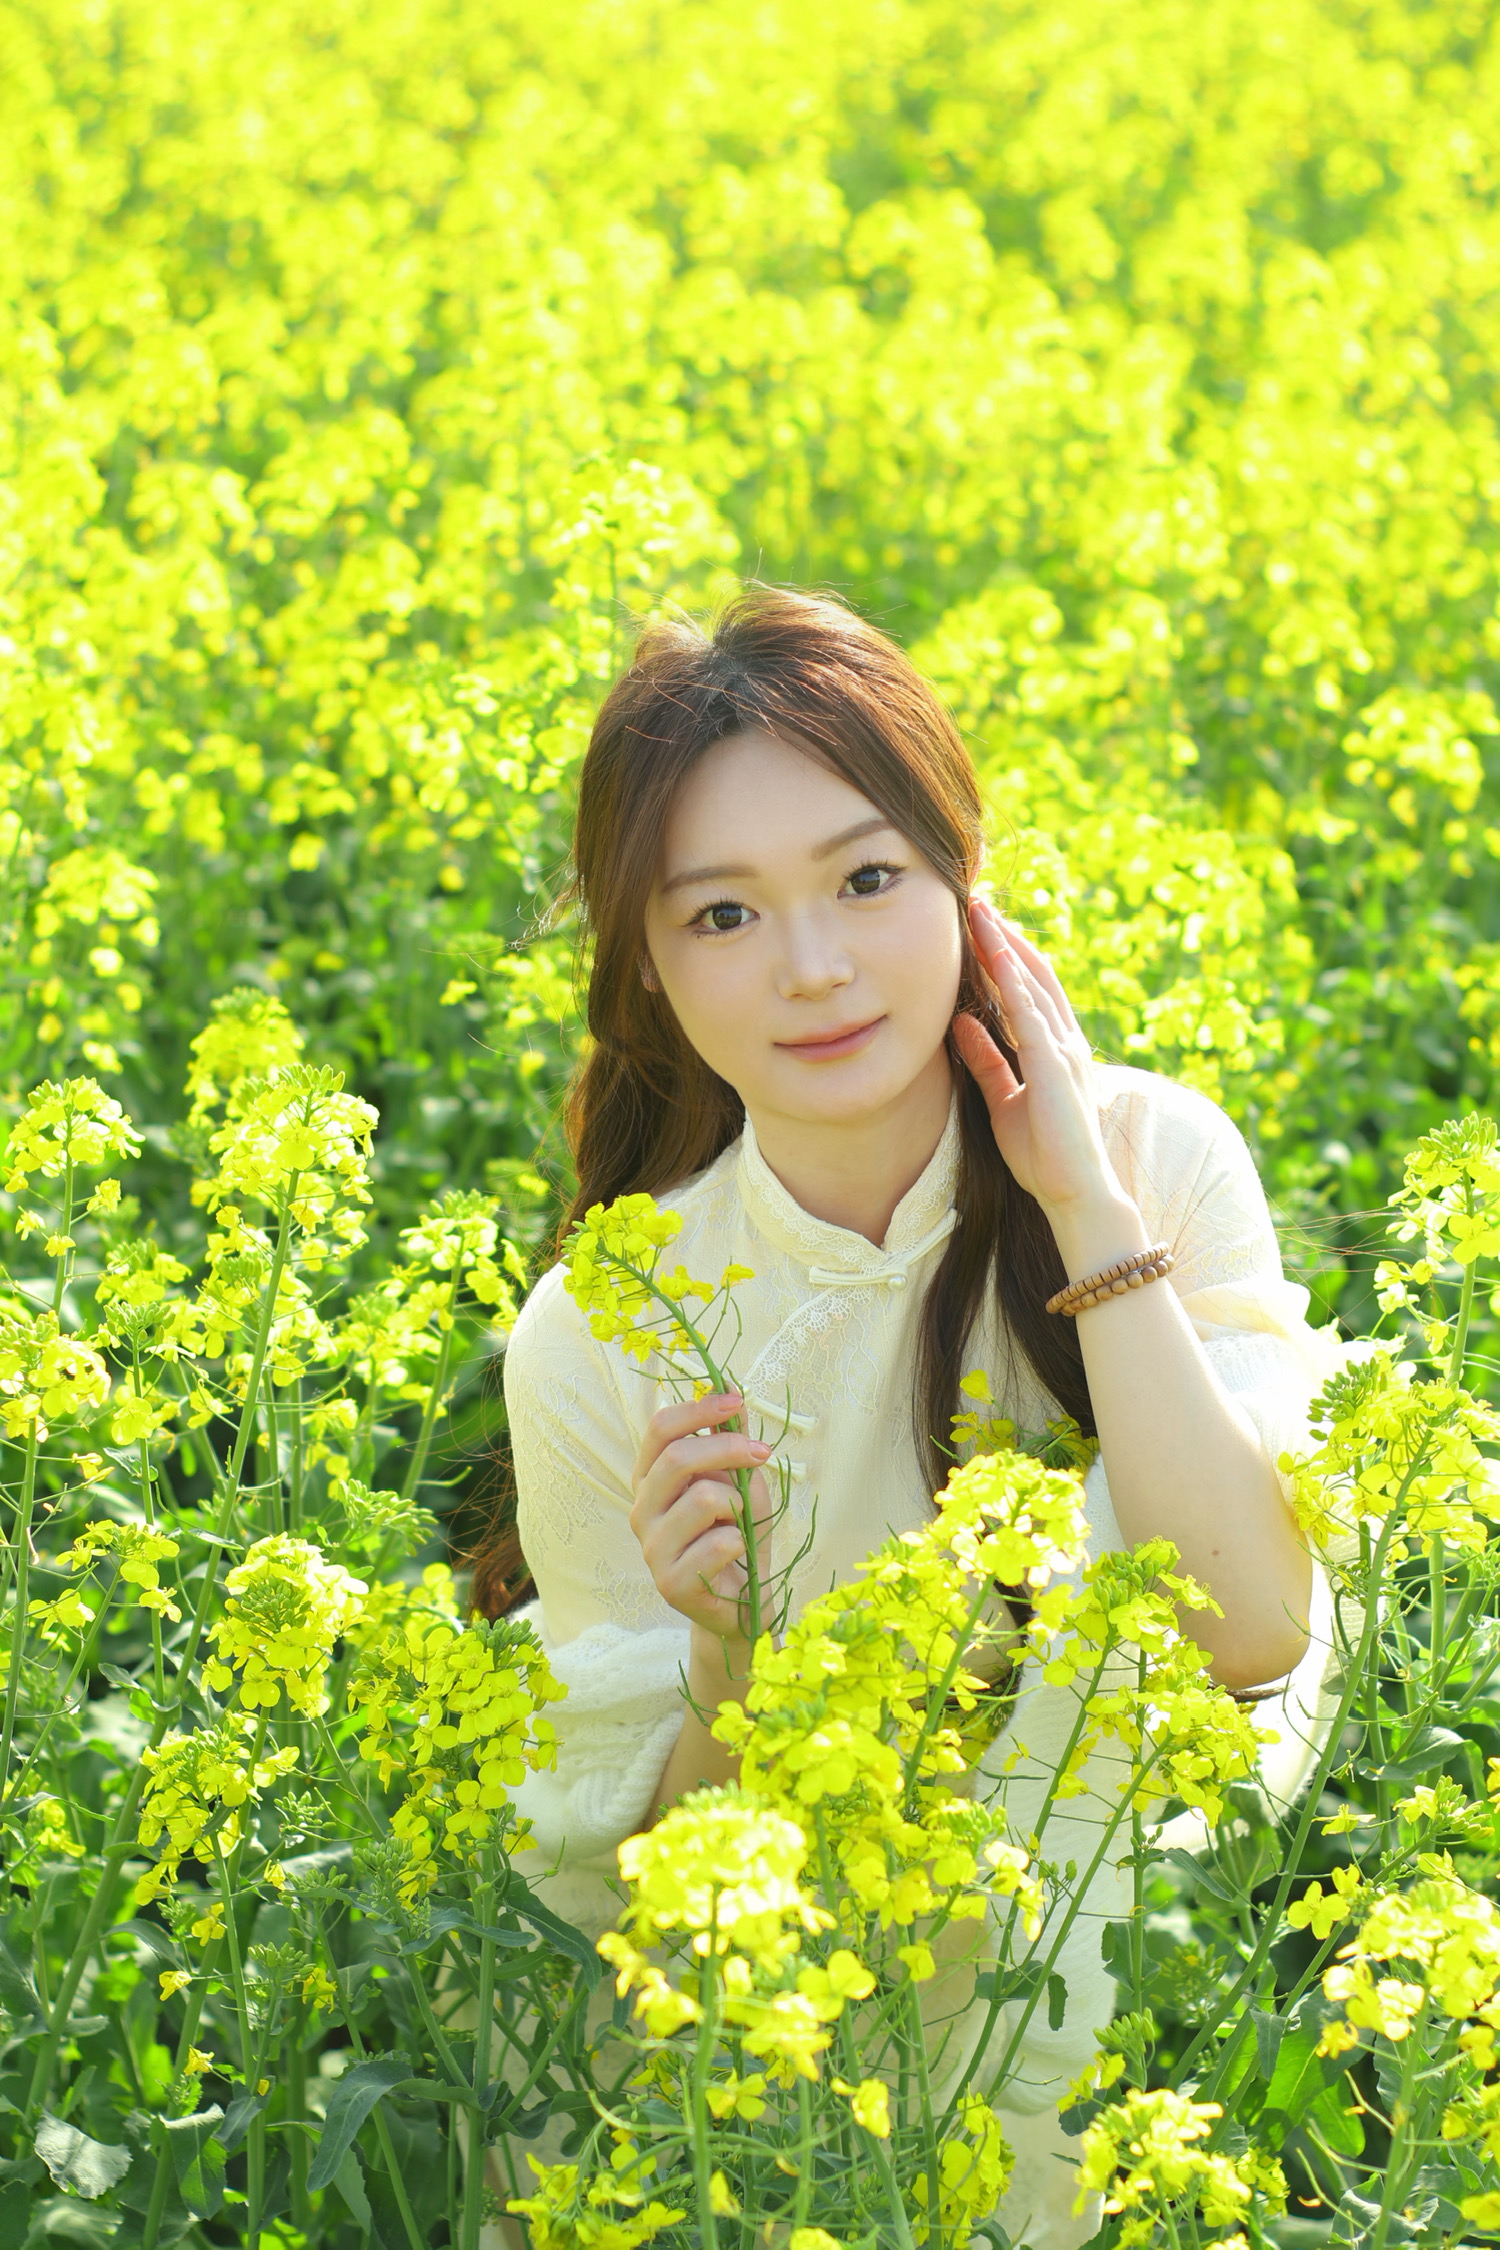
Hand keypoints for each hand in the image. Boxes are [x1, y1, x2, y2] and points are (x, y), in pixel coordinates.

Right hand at [629, 1393, 773, 1648]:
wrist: (745, 1602)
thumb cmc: (739, 1536)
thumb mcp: (741, 1481)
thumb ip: (731, 1440)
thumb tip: (731, 1388)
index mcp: (652, 1480)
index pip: (659, 1429)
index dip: (697, 1409)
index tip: (735, 1401)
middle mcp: (642, 1510)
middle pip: (677, 1458)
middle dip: (728, 1448)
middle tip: (762, 1454)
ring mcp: (652, 1549)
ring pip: (704, 1500)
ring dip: (739, 1506)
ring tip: (742, 1524)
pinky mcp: (671, 1584)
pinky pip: (718, 1545)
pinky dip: (742, 1543)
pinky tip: (738, 1556)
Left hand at [952, 900, 1123, 1218]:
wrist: (1074, 1193)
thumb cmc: (1042, 1154)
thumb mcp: (1003, 1099)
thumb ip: (986, 1060)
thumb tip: (960, 1022)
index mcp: (1053, 1047)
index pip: (1028, 987)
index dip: (1003, 953)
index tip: (977, 924)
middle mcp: (1063, 1039)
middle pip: (1032, 973)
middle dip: (1003, 936)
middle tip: (975, 901)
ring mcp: (1063, 1049)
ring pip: (1032, 983)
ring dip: (1005, 945)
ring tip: (979, 912)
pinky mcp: (1056, 1065)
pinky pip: (1031, 1013)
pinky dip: (1014, 982)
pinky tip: (995, 956)